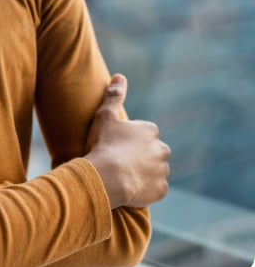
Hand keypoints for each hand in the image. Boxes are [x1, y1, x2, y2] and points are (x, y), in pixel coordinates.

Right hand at [84, 74, 170, 209]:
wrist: (107, 176)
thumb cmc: (105, 143)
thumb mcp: (105, 115)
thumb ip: (114, 95)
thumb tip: (119, 76)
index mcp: (150, 130)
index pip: (146, 131)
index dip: (132, 137)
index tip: (118, 142)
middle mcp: (161, 149)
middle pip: (155, 150)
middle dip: (144, 154)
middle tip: (123, 159)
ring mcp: (162, 171)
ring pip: (157, 169)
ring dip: (146, 171)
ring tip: (126, 175)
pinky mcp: (161, 190)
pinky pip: (156, 188)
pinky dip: (148, 188)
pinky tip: (133, 188)